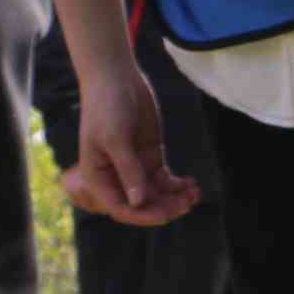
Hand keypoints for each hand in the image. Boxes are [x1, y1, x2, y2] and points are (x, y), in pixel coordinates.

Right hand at [59, 49, 191, 226]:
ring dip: (175, 198)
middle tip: (187, 203)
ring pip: (156, 194)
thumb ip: (128, 170)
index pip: (120, 207)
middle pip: (141, 204)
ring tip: (195, 193)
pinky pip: (164, 179)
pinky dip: (178, 185)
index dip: (143, 216)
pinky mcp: (149, 156)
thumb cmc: (106, 106)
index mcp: (97, 177)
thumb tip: (138, 202)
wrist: (115, 78)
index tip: (166, 214)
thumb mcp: (116, 138)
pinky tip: (192, 184)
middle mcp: (115, 177)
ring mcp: (134, 167)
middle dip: (164, 207)